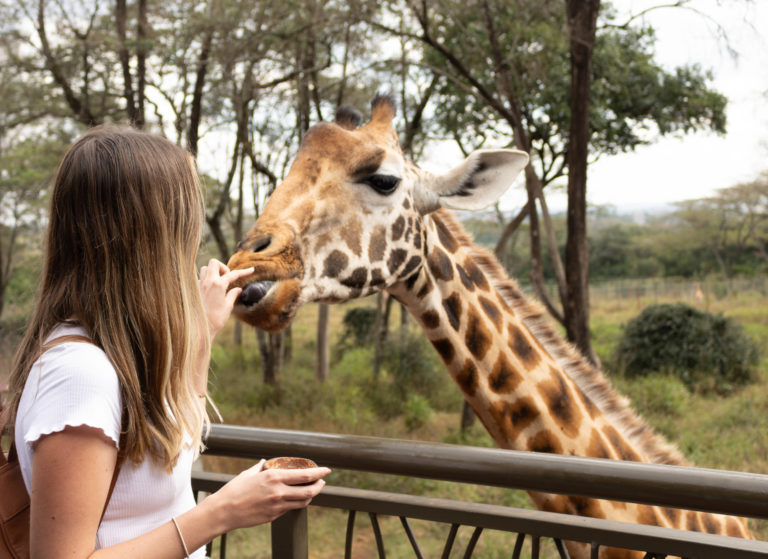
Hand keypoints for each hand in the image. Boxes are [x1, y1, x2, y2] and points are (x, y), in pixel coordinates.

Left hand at [199, 259, 253, 337]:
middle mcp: (207, 282)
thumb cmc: (215, 319)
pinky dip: (206, 281)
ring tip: (219, 283)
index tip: (251, 270)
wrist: (200, 329)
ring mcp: (199, 285)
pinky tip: (210, 291)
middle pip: (214, 263)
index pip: (233, 274)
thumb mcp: (228, 306)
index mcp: (218, 285)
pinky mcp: (194, 290)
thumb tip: (238, 289)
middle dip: (223, 267)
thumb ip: (233, 295)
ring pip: (205, 269)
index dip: (243, 272)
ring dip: (213, 272)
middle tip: (227, 277)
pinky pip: (200, 279)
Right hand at [210, 460, 330, 530]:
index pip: (304, 474)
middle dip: (319, 486)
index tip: (327, 470)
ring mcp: (277, 505)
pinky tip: (296, 498)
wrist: (224, 511)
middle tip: (322, 482)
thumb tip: (265, 461)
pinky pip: (290, 509)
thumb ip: (260, 467)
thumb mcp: (249, 473)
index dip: (319, 472)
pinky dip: (296, 503)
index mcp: (273, 477)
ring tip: (312, 490)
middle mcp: (278, 491)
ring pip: (302, 502)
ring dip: (310, 496)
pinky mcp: (274, 516)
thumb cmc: (234, 490)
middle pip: (309, 491)